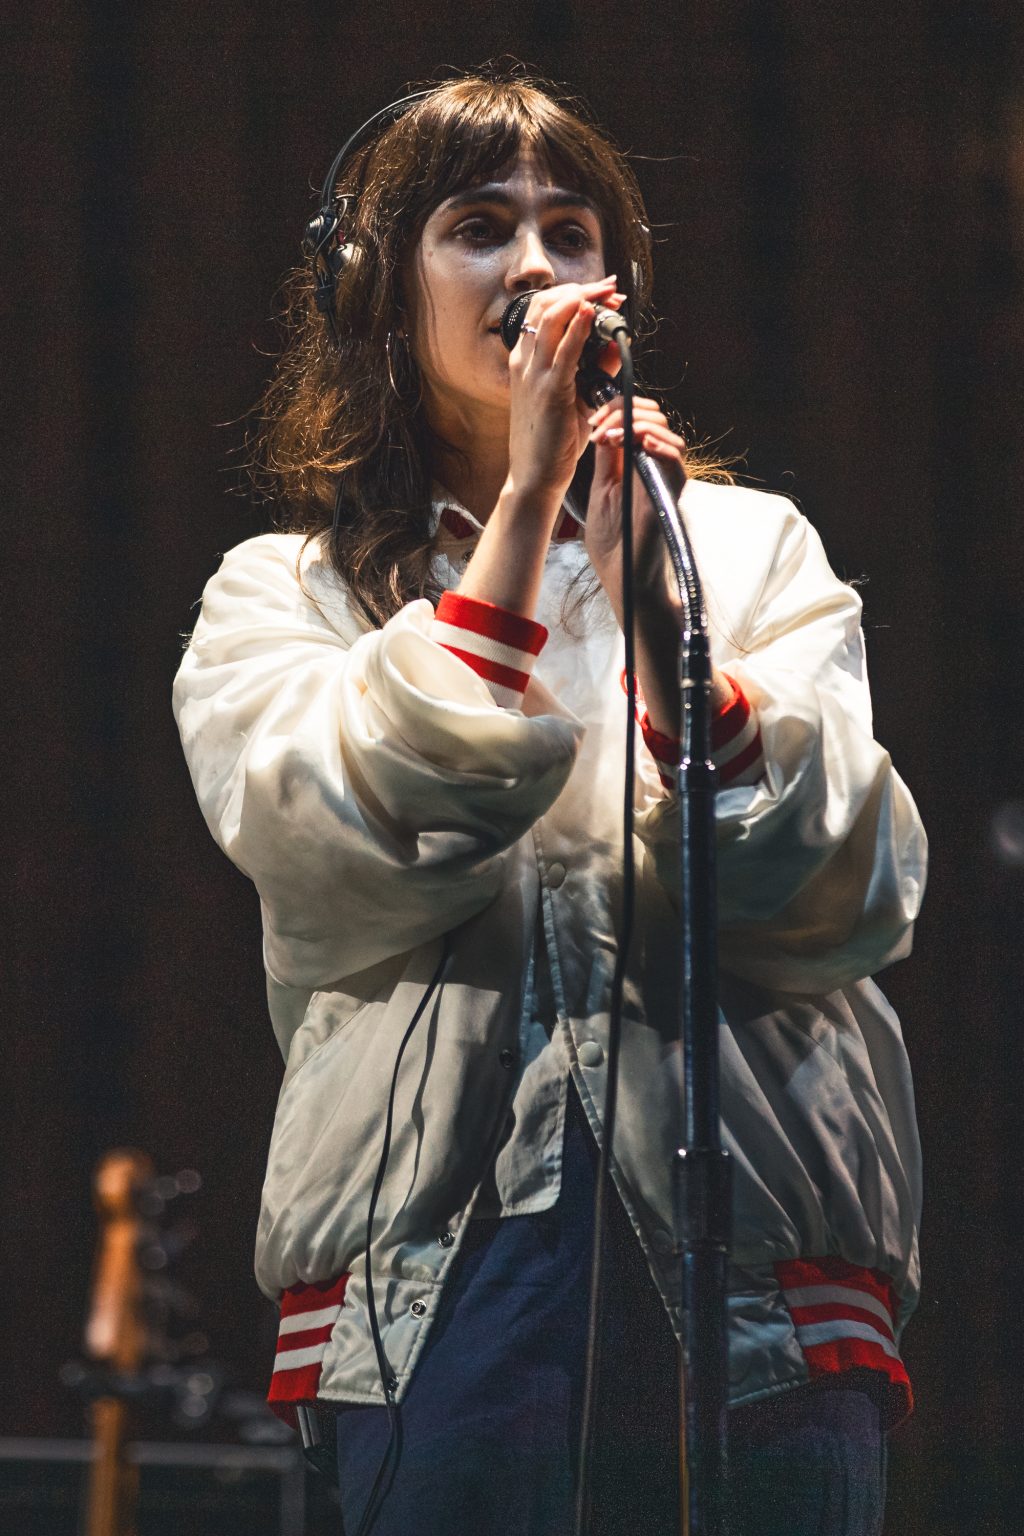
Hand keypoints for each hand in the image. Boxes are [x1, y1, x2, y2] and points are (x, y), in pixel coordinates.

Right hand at [505, 277, 624, 516]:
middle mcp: (525, 362)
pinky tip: (595, 313)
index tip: (604, 292)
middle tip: (610, 287)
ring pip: (551, 317)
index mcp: (526, 361)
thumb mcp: (578, 396)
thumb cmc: (553, 440)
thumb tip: (616, 341)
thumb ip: (596, 368)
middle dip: (582, 288)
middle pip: (546, 304)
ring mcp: (534, 375)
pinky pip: (564, 351)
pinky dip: (579, 327)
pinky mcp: (549, 392)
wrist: (535, 476)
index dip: (575, 292)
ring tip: (607, 294)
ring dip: (583, 298)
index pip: (544, 310)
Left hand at [583, 397, 687, 622]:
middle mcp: (654, 468)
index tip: (594, 421)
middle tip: (600, 425)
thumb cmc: (613, 541)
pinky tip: (638, 444)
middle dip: (626, 411)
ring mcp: (665, 480)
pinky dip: (659, 446)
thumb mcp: (602, 490)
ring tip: (613, 435)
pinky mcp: (671, 495)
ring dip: (638, 426)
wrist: (622, 575)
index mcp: (635, 464)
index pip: (636, 420)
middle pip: (655, 420)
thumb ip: (607, 459)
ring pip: (668, 435)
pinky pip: (675, 462)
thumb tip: (605, 426)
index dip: (617, 410)